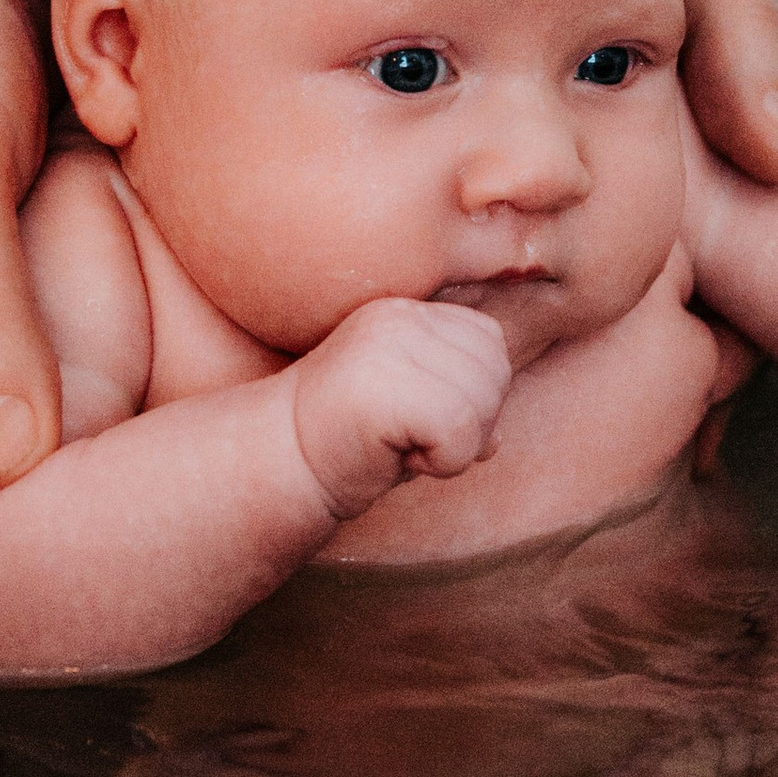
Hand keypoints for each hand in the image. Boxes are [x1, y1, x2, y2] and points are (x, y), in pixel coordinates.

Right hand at [289, 297, 513, 518]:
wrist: (279, 464)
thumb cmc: (345, 445)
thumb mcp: (407, 411)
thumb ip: (457, 405)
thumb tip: (497, 441)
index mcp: (405, 313)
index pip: (488, 341)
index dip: (475, 393)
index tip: (422, 421)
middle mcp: (400, 318)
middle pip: (495, 370)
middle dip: (473, 423)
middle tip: (415, 441)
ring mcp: (391, 347)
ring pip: (483, 403)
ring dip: (456, 447)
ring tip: (403, 447)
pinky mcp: (387, 386)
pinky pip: (461, 433)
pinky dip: (443, 464)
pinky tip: (398, 459)